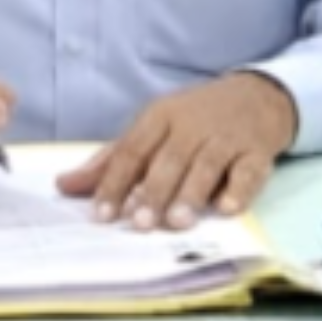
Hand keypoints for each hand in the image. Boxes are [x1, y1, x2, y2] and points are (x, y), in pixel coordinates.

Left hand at [55, 73, 296, 230]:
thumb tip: (64, 185)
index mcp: (160, 116)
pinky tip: (226, 207)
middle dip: (153, 192)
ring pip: (206, 165)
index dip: (115, 182)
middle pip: (168, 159)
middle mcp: (192, 124)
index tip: (102, 215)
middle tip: (141, 224)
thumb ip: (112, 159)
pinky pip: (248, 170)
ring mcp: (226, 136)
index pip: (132, 150)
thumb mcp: (153, 128)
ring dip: (191, 194)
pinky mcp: (257, 151)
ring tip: (178, 222)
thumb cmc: (194, 118)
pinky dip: (238, 189)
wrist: (256, 96)